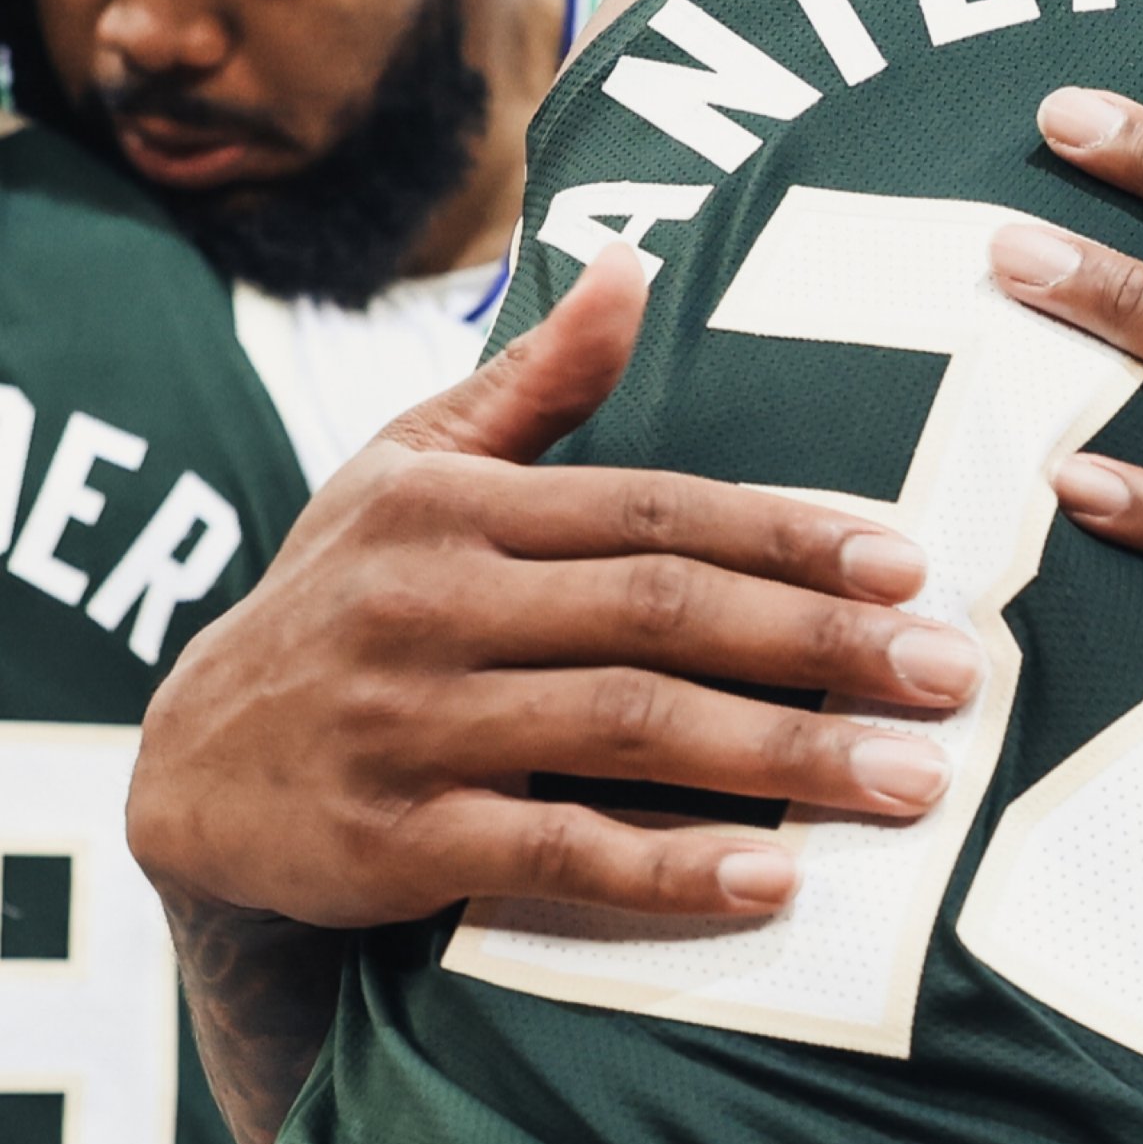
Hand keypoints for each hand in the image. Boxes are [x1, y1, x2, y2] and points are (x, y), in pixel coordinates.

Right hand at [128, 245, 981, 935]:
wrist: (190, 769)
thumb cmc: (341, 601)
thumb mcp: (409, 470)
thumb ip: (533, 384)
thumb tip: (630, 265)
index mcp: (452, 505)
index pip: (653, 512)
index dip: (789, 537)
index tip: (911, 567)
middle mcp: (430, 603)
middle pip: (661, 614)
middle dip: (822, 643)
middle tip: (951, 675)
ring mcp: (412, 723)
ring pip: (628, 729)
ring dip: (784, 756)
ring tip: (908, 780)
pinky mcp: (399, 840)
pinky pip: (559, 855)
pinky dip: (672, 869)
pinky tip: (778, 879)